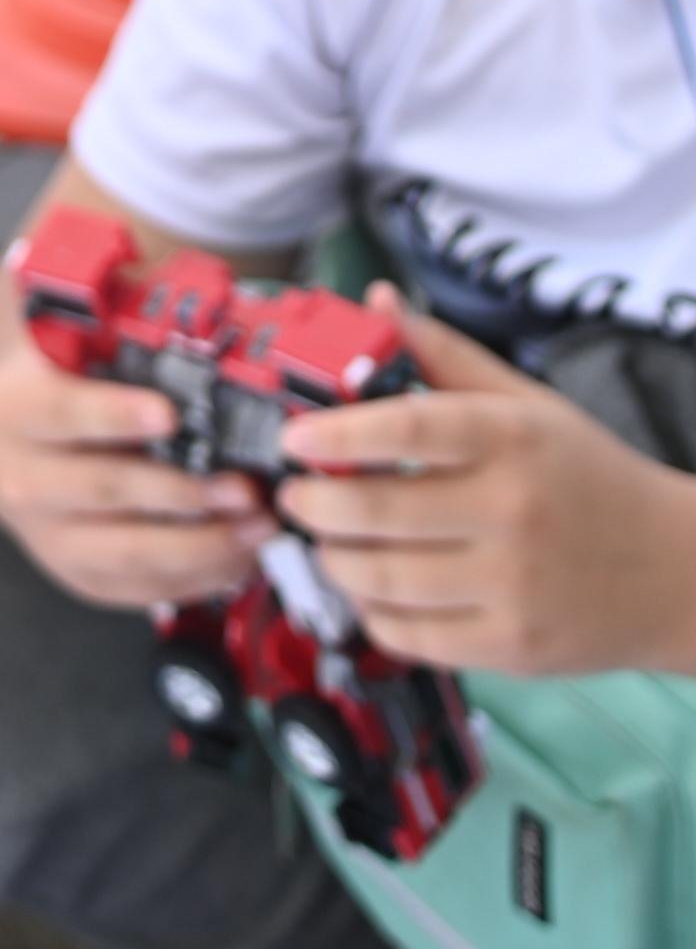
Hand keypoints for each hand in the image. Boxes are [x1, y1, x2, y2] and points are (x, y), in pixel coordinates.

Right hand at [0, 290, 265, 613]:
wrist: (6, 441)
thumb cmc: (58, 380)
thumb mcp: (67, 338)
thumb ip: (116, 320)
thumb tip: (198, 299)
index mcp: (10, 409)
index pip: (61, 413)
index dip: (115, 415)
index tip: (170, 414)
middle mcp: (18, 480)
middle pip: (103, 491)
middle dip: (181, 492)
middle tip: (244, 488)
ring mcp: (46, 537)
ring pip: (126, 553)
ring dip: (201, 545)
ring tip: (258, 528)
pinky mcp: (78, 577)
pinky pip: (140, 589)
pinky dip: (196, 578)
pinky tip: (240, 556)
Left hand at [283, 293, 695, 677]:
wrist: (674, 572)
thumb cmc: (590, 478)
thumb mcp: (528, 404)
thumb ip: (446, 356)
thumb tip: (378, 301)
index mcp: (511, 440)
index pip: (408, 426)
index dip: (337, 433)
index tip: (292, 437)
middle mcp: (512, 512)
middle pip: (379, 511)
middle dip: (315, 505)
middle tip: (293, 496)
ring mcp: (513, 586)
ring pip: (385, 580)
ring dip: (333, 561)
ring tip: (324, 542)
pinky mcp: (512, 646)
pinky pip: (413, 636)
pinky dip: (373, 614)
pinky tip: (369, 591)